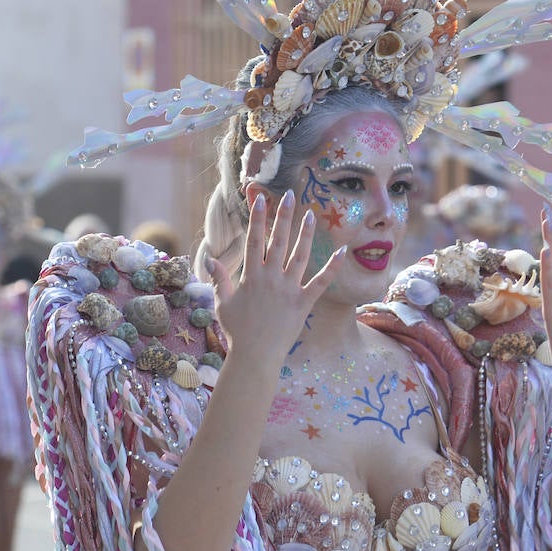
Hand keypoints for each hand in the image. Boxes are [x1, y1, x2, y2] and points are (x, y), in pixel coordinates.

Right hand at [204, 191, 343, 372]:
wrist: (255, 355)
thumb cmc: (237, 331)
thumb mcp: (222, 303)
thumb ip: (219, 279)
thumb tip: (209, 258)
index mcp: (251, 276)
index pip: (254, 240)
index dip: (257, 218)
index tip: (260, 198)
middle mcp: (271, 278)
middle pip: (278, 241)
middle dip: (283, 216)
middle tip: (288, 195)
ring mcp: (289, 289)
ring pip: (300, 256)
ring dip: (306, 234)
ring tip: (311, 214)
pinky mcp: (304, 302)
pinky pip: (320, 282)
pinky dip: (331, 267)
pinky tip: (341, 251)